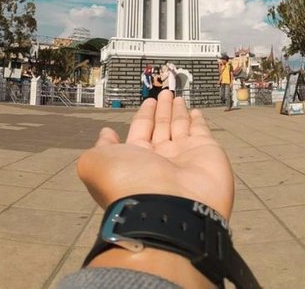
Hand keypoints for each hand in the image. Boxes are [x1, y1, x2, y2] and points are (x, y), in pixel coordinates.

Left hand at [77, 90, 233, 219]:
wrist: (169, 210)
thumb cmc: (130, 185)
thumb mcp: (97, 163)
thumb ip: (100, 147)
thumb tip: (106, 134)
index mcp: (137, 160)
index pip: (140, 131)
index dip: (144, 116)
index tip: (148, 102)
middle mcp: (161, 159)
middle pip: (161, 127)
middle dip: (161, 110)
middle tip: (164, 94)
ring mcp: (185, 156)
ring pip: (180, 126)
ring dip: (178, 111)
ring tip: (176, 96)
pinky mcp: (207, 153)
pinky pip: (201, 131)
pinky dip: (198, 121)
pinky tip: (195, 111)